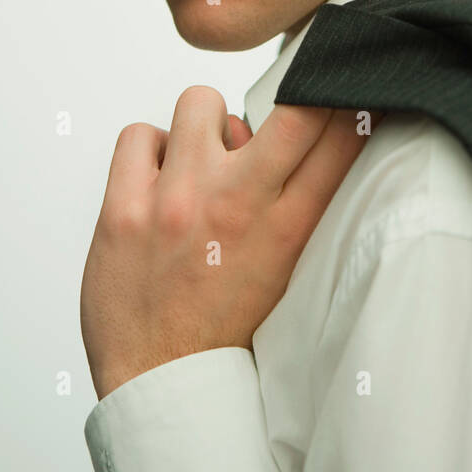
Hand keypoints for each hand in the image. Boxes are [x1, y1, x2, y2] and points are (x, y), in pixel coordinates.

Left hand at [80, 88, 380, 400]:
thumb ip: (296, 203)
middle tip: (284, 111)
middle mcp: (237, 207)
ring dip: (205, 126)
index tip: (344, 85)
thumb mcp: (285, 268)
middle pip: (296, 111)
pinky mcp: (123, 210)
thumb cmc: (225, 325)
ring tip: (200, 162)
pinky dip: (150, 152)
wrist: (161, 387)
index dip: (349, 99)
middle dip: (300, 93)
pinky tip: (157, 183)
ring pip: (201, 102)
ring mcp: (177, 204)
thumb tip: (298, 127)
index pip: (342, 139)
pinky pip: (141, 134)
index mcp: (288, 229)